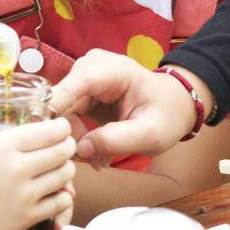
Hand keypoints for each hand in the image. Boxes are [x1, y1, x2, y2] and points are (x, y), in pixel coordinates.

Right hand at [0, 113, 76, 229]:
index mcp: (3, 146)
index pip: (50, 130)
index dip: (62, 126)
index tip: (61, 127)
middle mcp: (19, 168)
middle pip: (63, 151)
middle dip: (68, 145)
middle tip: (66, 144)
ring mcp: (25, 194)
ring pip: (65, 175)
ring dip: (67, 168)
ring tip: (62, 166)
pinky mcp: (28, 216)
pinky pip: (61, 202)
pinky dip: (64, 194)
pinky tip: (58, 190)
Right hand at [49, 49, 199, 164]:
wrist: (174, 106)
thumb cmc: (167, 115)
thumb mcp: (151, 134)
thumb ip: (116, 141)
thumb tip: (79, 148)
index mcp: (112, 69)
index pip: (71, 86)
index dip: (55, 111)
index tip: (55, 142)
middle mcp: (91, 67)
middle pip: (62, 102)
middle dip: (72, 136)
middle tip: (94, 162)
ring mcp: (84, 78)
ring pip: (61, 112)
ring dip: (76, 140)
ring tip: (100, 160)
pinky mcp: (82, 92)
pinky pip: (67, 116)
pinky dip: (79, 137)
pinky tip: (98, 152)